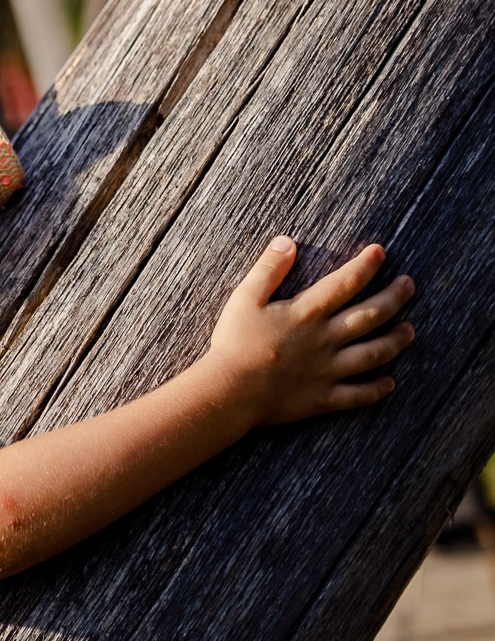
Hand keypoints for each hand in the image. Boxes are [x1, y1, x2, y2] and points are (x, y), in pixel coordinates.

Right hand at [205, 238, 414, 427]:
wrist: (230, 391)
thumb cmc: (234, 343)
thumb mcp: (245, 298)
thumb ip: (268, 269)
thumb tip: (287, 242)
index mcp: (307, 313)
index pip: (344, 283)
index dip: (365, 265)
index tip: (381, 252)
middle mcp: (325, 340)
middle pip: (369, 316)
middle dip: (393, 298)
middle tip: (409, 286)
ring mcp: (327, 370)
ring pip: (372, 354)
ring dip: (395, 341)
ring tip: (410, 331)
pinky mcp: (322, 398)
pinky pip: (357, 395)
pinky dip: (376, 390)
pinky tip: (390, 384)